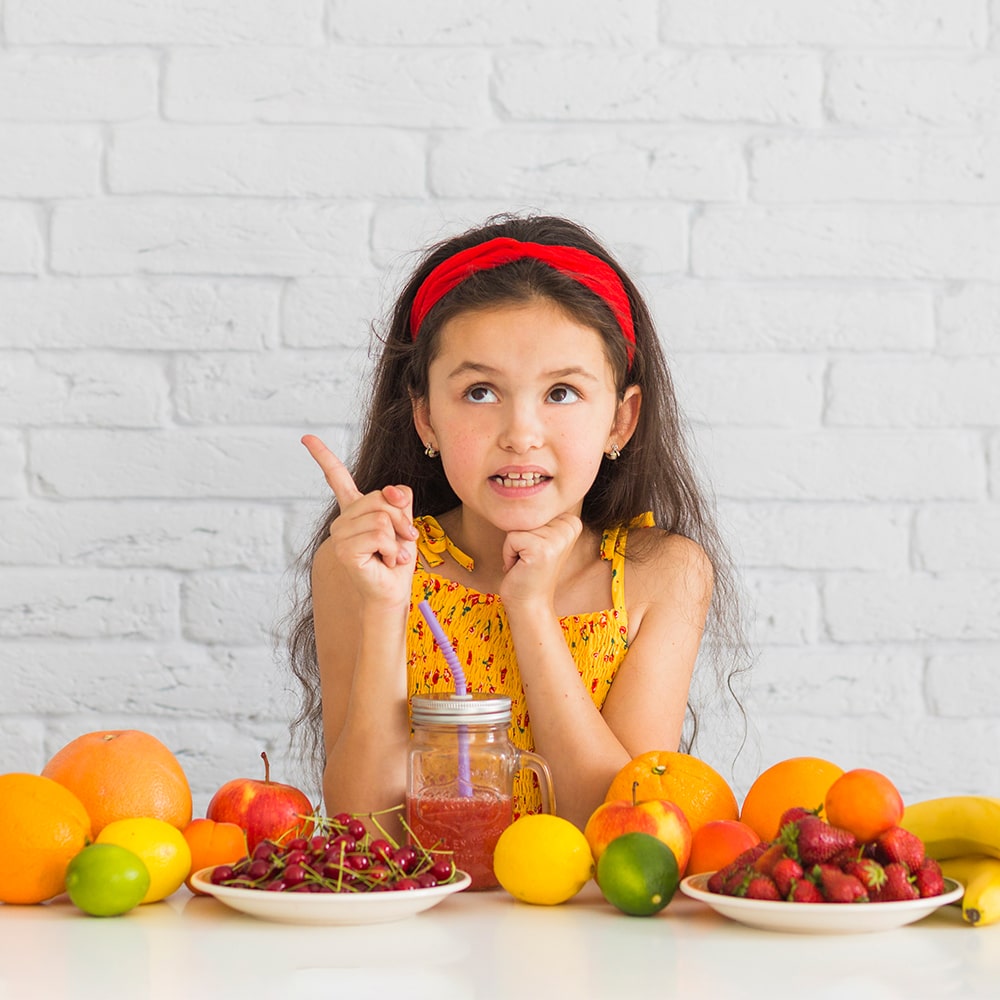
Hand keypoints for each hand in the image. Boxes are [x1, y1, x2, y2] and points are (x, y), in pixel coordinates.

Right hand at [302, 434, 417, 603]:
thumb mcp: (403, 522)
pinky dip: (393, 550)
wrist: (391, 592)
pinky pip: (380, 534)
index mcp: (355, 509)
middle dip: (402, 520)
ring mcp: (341, 534)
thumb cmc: (397, 560)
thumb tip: (393, 490)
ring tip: (392, 555)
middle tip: (403, 541)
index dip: (322, 456)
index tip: (306, 437)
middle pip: (382, 498)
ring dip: (398, 539)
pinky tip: (387, 561)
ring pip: (382, 517)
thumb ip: (399, 500)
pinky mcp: (344, 549)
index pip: (337, 478)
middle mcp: (343, 520)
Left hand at [499, 513, 582, 609]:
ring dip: (513, 547)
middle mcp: (569, 528)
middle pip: (525, 515)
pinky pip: (510, 538)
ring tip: (526, 563)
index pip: (534, 508)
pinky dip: (508, 555)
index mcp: (572, 522)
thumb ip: (539, 517)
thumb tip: (521, 491)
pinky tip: (521, 568)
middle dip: (519, 538)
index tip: (536, 550)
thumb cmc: (529, 570)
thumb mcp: (541, 538)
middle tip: (530, 559)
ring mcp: (556, 539)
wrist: (530, 603)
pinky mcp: (541, 549)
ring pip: (517, 526)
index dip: (528, 530)